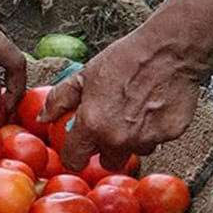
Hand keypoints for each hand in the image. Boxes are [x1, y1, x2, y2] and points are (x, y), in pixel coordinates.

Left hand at [37, 25, 206, 171]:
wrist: (168, 50)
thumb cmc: (125, 60)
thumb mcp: (83, 76)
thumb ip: (59, 100)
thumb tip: (42, 118)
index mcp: (92, 126)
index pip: (74, 161)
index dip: (75, 155)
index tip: (80, 147)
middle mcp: (118, 138)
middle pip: (108, 162)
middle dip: (107, 149)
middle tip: (110, 127)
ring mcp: (146, 138)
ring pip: (135, 151)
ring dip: (132, 140)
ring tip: (134, 112)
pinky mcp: (170, 134)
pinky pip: (157, 140)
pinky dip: (154, 129)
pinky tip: (153, 108)